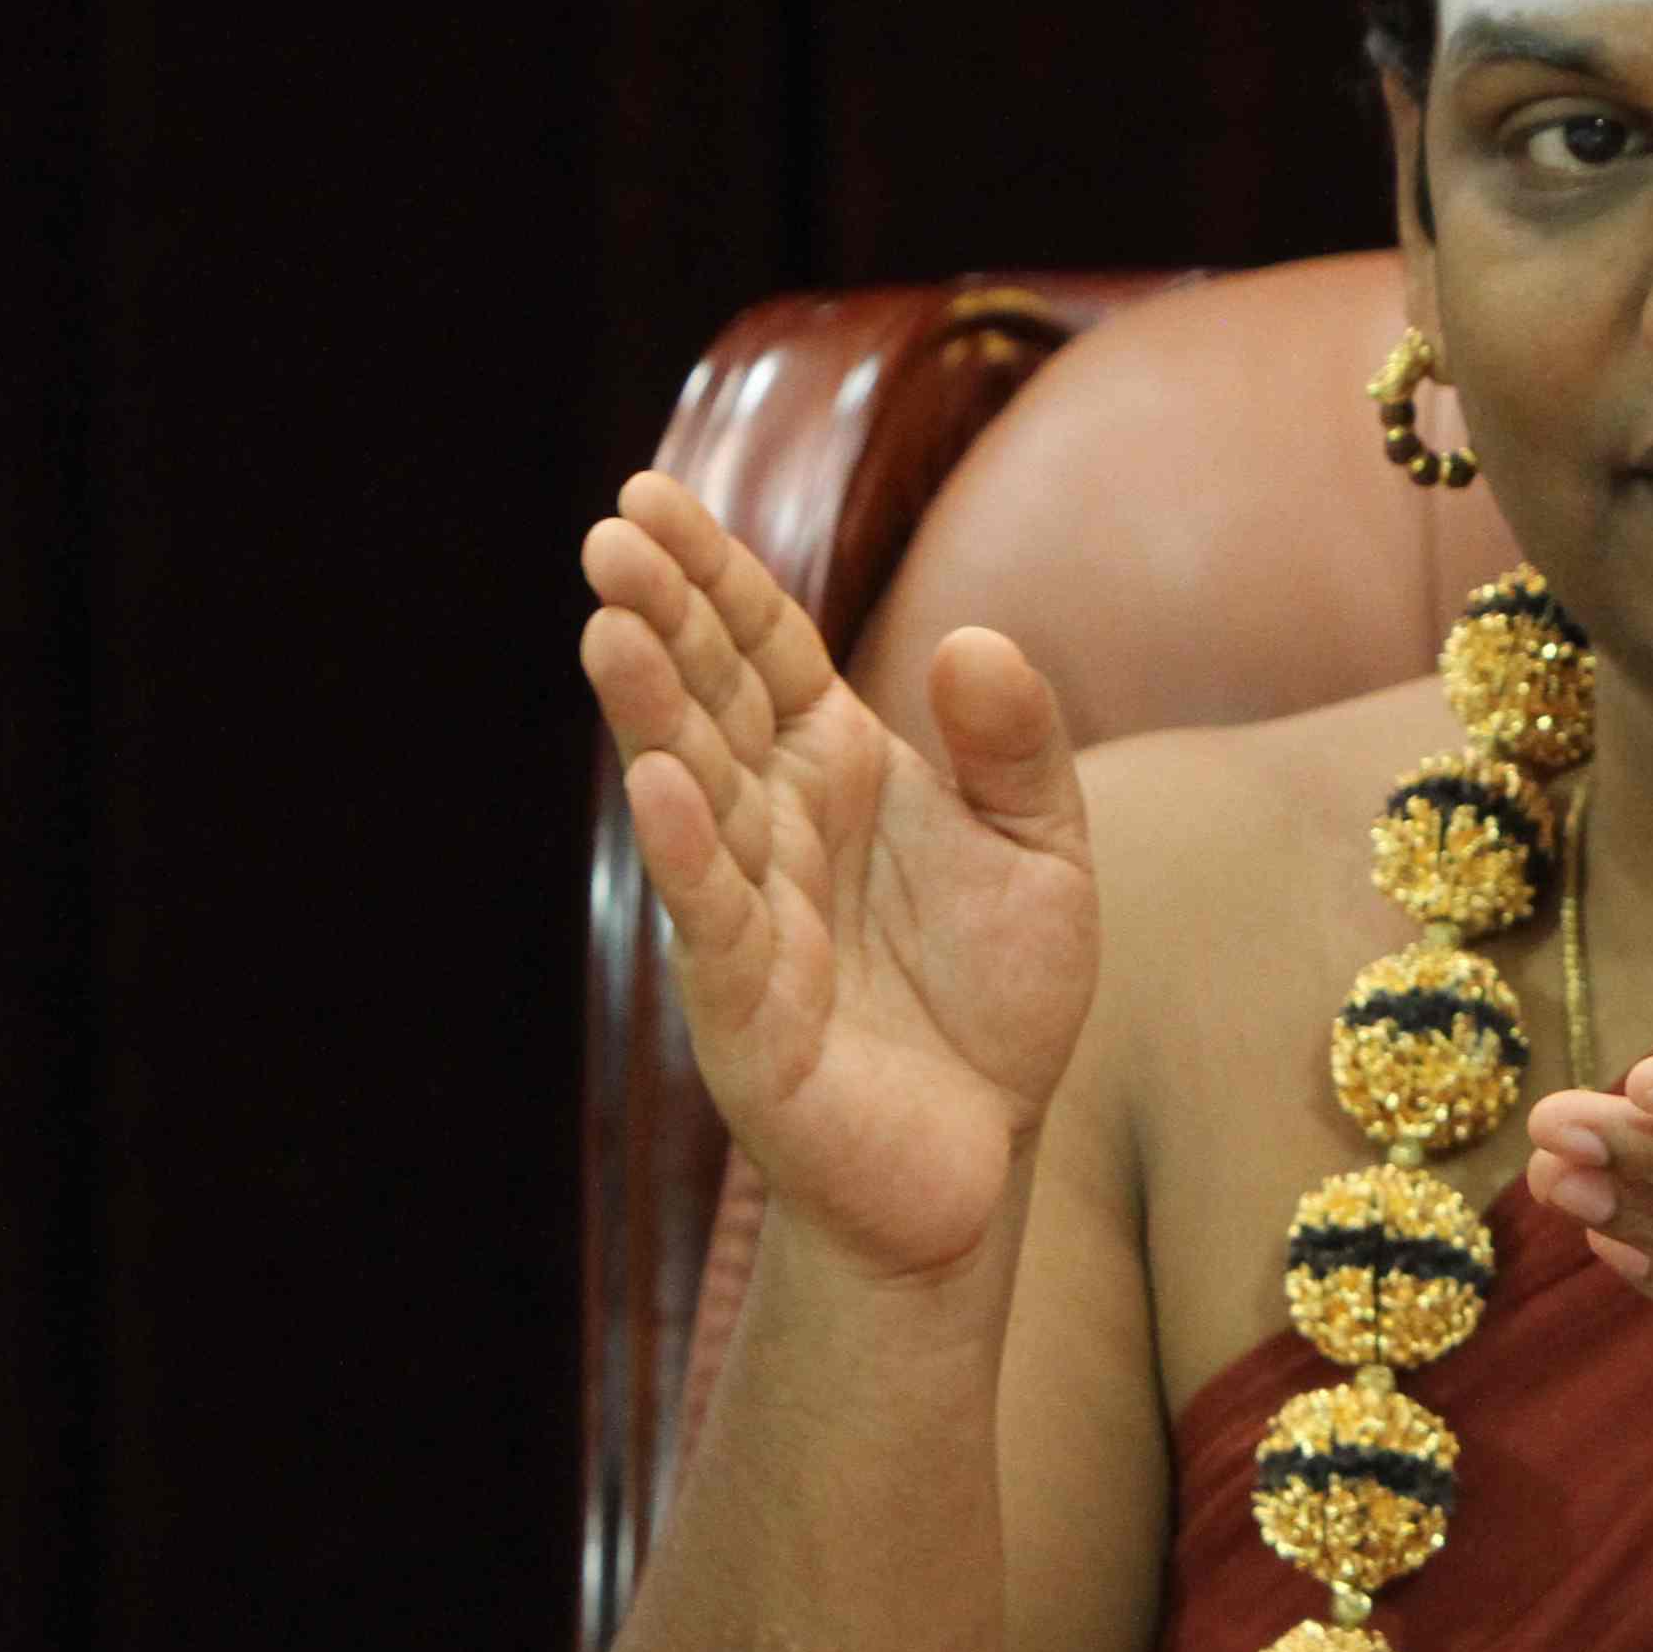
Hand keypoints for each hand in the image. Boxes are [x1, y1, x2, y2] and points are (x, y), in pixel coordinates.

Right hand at [577, 467, 1095, 1289]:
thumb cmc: (994, 997)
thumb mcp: (1042, 849)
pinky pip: (715, 918)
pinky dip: (686, 852)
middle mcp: (776, 823)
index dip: (713, 575)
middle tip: (611, 537)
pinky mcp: (750, 1007)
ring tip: (611, 630)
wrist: (983, 1154)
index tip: (652, 497)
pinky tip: (658, 786)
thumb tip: (971, 638)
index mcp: (838, 766)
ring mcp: (750, 910)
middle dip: (663, 618)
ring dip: (651, 715)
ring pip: (692, 793)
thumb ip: (1017, 744)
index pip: (763, 648)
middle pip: (712, 700)